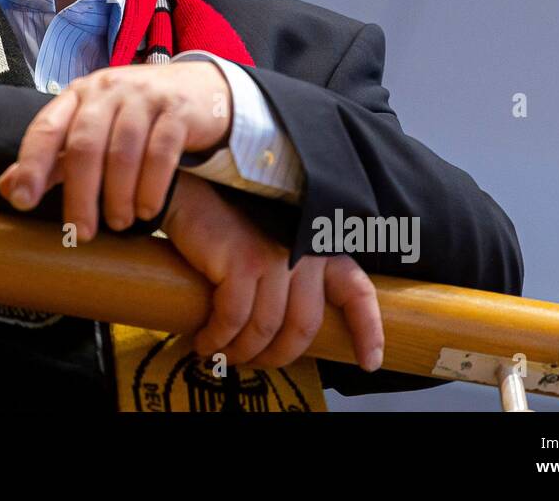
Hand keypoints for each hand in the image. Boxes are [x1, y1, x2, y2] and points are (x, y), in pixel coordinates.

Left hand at [0, 62, 230, 238]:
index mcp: (77, 95)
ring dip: (118, 196)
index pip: (45, 128)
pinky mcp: (177, 111)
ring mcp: (143, 97)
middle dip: (80, 195)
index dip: (31, 165)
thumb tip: (7, 187)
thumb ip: (53, 157)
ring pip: (122, 152)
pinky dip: (151, 187)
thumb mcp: (91, 128)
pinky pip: (161, 153)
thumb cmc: (133, 115)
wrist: (197, 89)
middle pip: (84, 146)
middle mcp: (106, 91)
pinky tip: (147, 210)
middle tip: (81, 233)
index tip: (22, 202)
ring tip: (119, 223)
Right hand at [161, 172, 384, 372]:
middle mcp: (303, 252)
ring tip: (222, 355)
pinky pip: (234, 319)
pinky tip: (206, 342)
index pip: (357, 291)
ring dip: (242, 352)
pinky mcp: (243, 261)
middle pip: (304, 325)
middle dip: (280, 356)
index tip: (369, 364)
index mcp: (318, 248)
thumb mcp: (272, 248)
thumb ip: (290, 279)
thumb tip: (287, 334)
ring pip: (266, 329)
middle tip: (256, 363)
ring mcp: (275, 256)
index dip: (368, 330)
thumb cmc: (228, 228)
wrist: (190, 194)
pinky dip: (218, 338)